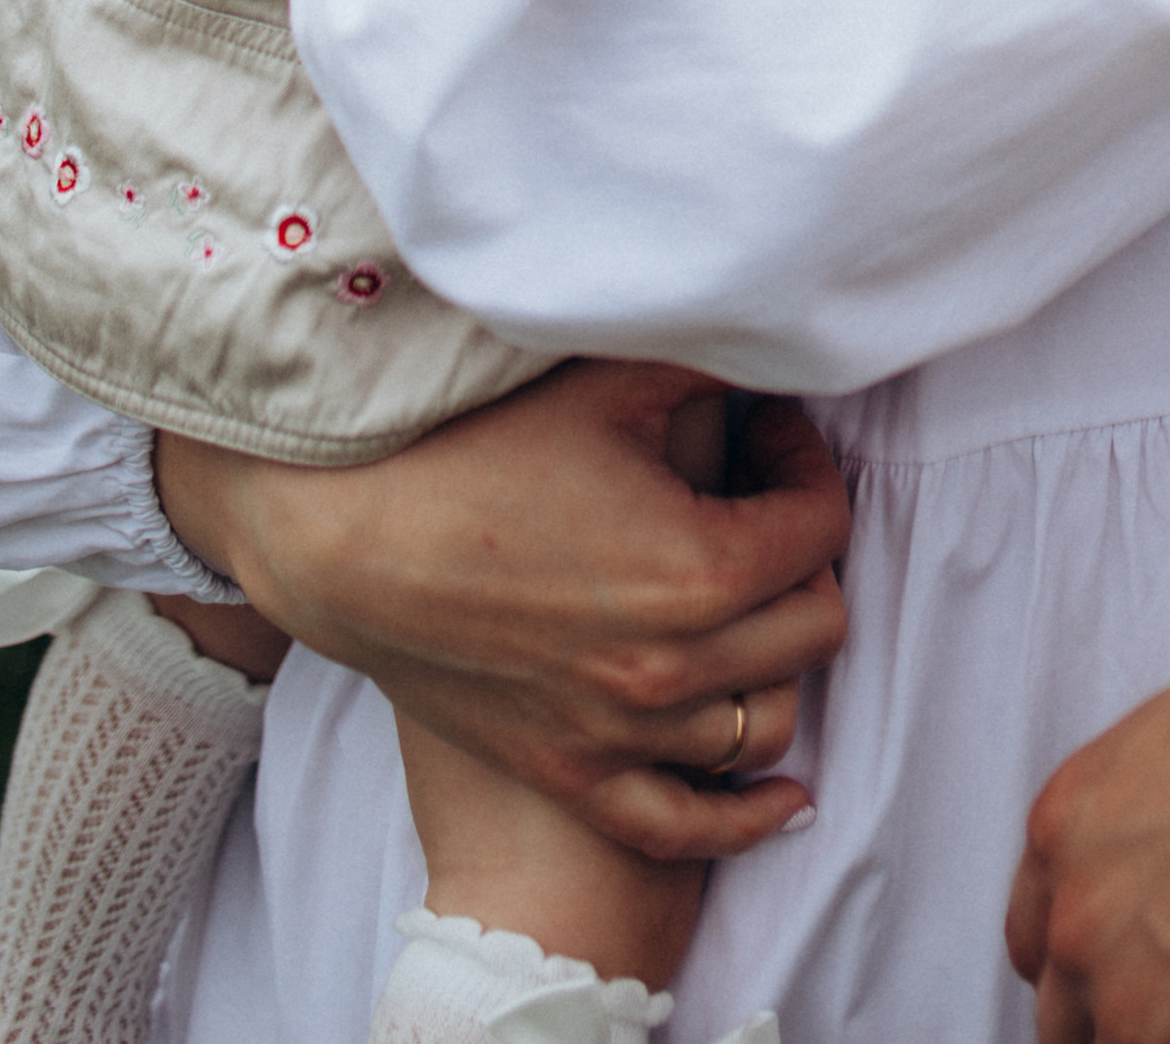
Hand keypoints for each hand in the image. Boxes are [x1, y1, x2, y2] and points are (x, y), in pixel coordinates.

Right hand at [160, 362, 850, 859]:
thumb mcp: (610, 382)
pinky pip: (687, 824)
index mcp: (700, 570)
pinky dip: (747, 815)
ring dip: (778, 658)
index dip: (805, 465)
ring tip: (748, 599)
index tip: (766, 436)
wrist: (347, 543)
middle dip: (805, 556)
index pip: (822, 526)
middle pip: (814, 626)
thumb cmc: (474, 450)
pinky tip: (787, 798)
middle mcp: (673, 667)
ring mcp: (622, 733)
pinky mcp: (572, 772)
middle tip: (759, 504)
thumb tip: (776, 344)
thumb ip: (712, 361)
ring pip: (769, 721)